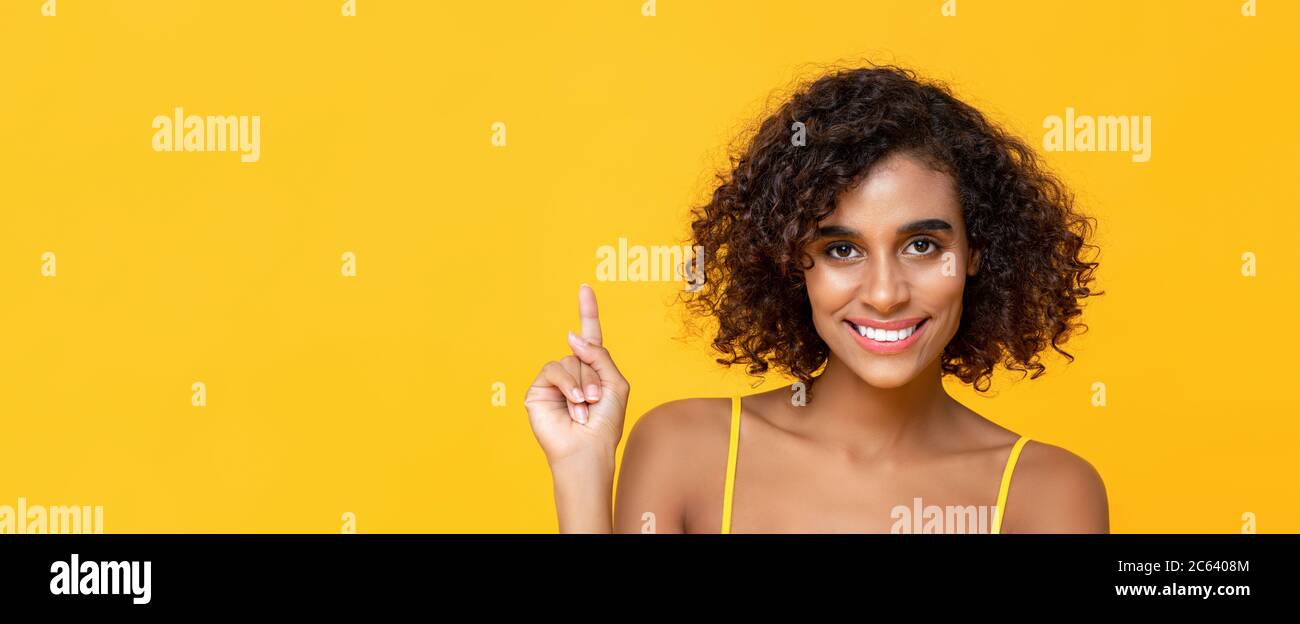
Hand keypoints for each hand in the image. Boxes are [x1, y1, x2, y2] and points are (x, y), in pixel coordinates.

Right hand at [524, 284, 630, 467]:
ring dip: (583, 384)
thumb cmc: (605, 422)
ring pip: (569, 360)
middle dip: (594, 375)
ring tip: (586, 407)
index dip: (588, 311)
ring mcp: (554, 381)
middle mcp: (572, 372)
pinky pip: (553, 370)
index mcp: (592, 370)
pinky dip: (567, 386)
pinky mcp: (538, 389)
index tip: (585, 288)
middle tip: (597, 400)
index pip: (589, 336)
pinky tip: (574, 405)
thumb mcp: (615, 383)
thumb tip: (571, 336)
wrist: (588, 449)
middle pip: (582, 351)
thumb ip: (599, 354)